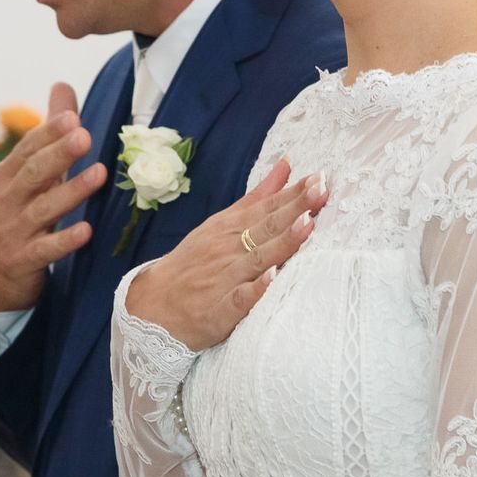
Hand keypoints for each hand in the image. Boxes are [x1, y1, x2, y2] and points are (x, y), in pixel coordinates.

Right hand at [0, 82, 108, 311]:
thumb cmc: (13, 216)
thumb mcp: (24, 175)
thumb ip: (47, 134)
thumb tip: (62, 86)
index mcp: (7, 176)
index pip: (28, 149)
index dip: (49, 134)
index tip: (72, 118)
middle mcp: (6, 200)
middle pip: (33, 173)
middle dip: (58, 154)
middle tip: (84, 137)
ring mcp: (13, 231)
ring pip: (43, 208)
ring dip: (71, 191)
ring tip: (99, 175)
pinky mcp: (23, 260)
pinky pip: (46, 249)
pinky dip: (65, 240)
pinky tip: (86, 231)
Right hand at [123, 159, 326, 351]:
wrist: (154, 306)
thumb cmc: (195, 262)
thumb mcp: (222, 224)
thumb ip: (258, 198)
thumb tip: (286, 165)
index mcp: (231, 227)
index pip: (268, 207)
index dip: (295, 194)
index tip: (321, 178)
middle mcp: (230, 249)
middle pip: (267, 227)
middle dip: (296, 208)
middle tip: (322, 191)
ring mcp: (225, 279)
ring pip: (258, 258)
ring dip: (283, 242)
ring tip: (307, 224)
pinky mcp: (220, 310)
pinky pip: (240, 298)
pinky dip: (257, 288)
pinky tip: (274, 277)